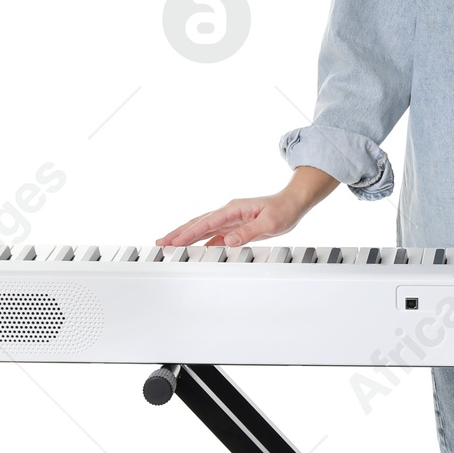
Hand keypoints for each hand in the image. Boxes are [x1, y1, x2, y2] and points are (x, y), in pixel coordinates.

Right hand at [156, 167, 337, 248]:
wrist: (292, 204)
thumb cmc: (283, 210)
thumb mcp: (269, 223)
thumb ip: (248, 233)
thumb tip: (229, 241)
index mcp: (233, 209)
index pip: (206, 222)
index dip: (189, 233)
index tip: (175, 241)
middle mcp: (228, 212)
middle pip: (197, 223)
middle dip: (178, 233)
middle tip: (161, 243)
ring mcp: (229, 219)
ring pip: (202, 228)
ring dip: (185, 236)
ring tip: (169, 244)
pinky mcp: (233, 226)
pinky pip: (213, 234)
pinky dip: (200, 241)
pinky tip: (193, 249)